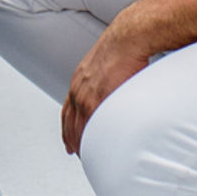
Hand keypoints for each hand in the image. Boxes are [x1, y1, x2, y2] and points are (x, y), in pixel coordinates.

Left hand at [60, 9, 157, 155]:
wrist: (129, 38)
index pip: (68, 111)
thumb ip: (105, 78)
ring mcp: (88, 96)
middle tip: (77, 153)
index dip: (68, 127)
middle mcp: (79, 90)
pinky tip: (99, 150)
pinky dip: (94, 141)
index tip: (69, 140)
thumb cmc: (123, 46)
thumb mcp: (106, 63)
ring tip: (91, 157)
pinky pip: (93, 128)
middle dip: (73, 140)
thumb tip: (116, 84)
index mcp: (80, 81)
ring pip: (80, 129)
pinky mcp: (100, 101)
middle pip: (71, 123)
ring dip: (84, 144)